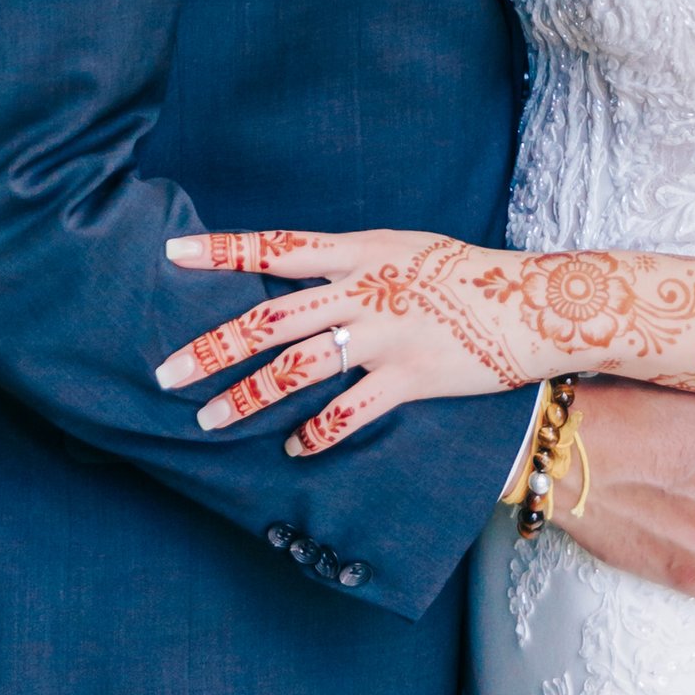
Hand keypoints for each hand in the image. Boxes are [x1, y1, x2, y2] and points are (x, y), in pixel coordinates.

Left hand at [157, 228, 530, 452]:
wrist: (529, 304)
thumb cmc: (459, 274)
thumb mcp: (399, 248)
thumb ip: (345, 262)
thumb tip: (289, 268)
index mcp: (359, 251)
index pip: (277, 246)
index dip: (224, 250)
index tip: (173, 253)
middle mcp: (364, 291)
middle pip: (272, 318)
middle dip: (214, 346)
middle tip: (165, 371)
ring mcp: (385, 336)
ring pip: (300, 369)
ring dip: (248, 397)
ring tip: (209, 420)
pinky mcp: (409, 379)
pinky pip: (349, 413)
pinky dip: (315, 434)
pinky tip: (292, 448)